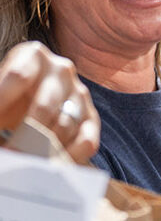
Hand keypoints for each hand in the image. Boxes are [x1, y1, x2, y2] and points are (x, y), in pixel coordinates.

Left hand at [0, 42, 98, 163]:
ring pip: (64, 125)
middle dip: (23, 136)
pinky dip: (69, 156)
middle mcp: (61, 70)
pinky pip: (87, 140)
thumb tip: (0, 138)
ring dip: (43, 150)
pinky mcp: (91, 118)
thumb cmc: (9, 94)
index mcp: (33, 55)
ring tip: (26, 164)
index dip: (2, 101)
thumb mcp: (1, 91)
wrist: (30, 97)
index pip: (18, 76)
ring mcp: (79, 94)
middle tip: (10, 154)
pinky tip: (51, 165)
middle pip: (44, 106)